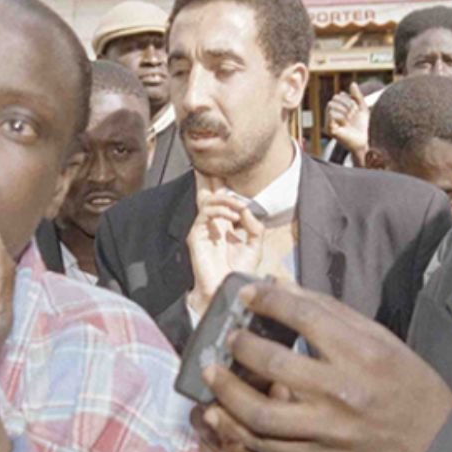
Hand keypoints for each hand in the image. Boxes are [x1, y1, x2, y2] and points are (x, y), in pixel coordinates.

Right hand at [187, 172, 264, 316]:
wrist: (227, 289)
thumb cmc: (239, 271)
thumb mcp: (255, 245)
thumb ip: (254, 226)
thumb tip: (245, 208)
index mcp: (225, 224)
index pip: (221, 197)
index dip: (224, 182)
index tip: (232, 169)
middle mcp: (212, 223)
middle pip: (208, 191)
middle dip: (212, 176)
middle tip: (217, 163)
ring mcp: (203, 228)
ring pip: (208, 199)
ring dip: (225, 198)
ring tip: (238, 206)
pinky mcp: (196, 234)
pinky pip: (204, 212)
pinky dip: (220, 210)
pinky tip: (232, 217)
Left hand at [200, 280, 451, 451]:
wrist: (431, 444)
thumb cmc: (408, 383)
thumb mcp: (381, 339)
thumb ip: (331, 313)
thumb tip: (281, 286)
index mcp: (363, 354)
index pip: (305, 318)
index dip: (269, 302)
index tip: (247, 295)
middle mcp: (343, 391)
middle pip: (275, 364)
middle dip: (240, 346)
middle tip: (226, 337)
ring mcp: (328, 429)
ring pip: (261, 414)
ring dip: (227, 391)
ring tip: (211, 373)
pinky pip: (267, 445)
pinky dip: (237, 428)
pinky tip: (219, 412)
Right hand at [324, 83, 369, 160]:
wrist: (366, 141)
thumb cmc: (365, 127)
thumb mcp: (362, 108)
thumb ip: (357, 96)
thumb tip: (352, 83)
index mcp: (338, 110)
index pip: (339, 96)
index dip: (349, 100)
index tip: (357, 110)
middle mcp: (332, 116)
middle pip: (334, 99)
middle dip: (347, 104)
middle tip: (354, 115)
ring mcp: (329, 122)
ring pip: (331, 105)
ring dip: (344, 111)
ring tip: (350, 120)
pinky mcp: (329, 129)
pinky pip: (331, 114)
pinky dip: (341, 117)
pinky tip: (346, 124)